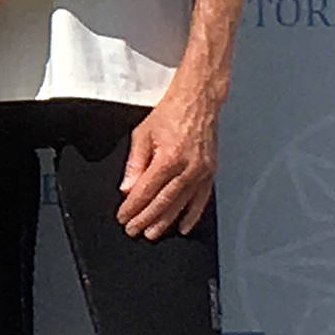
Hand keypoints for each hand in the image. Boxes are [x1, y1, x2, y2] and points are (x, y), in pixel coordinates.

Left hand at [116, 83, 219, 240]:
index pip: (146, 191)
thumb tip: (127, 189)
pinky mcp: (211, 172)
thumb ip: (134, 164)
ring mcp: (202, 171)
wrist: (197, 101)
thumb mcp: (142, 134)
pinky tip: (182, 226)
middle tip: (134, 231)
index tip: (123, 217)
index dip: (133, 207)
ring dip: (165, 221)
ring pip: (182, 205)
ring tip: (152, 233)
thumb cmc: (169, 114)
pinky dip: (191, 215)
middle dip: (146, 219)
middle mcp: (188, 168)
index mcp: (168, 157)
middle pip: (163, 202)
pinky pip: (201, 199)